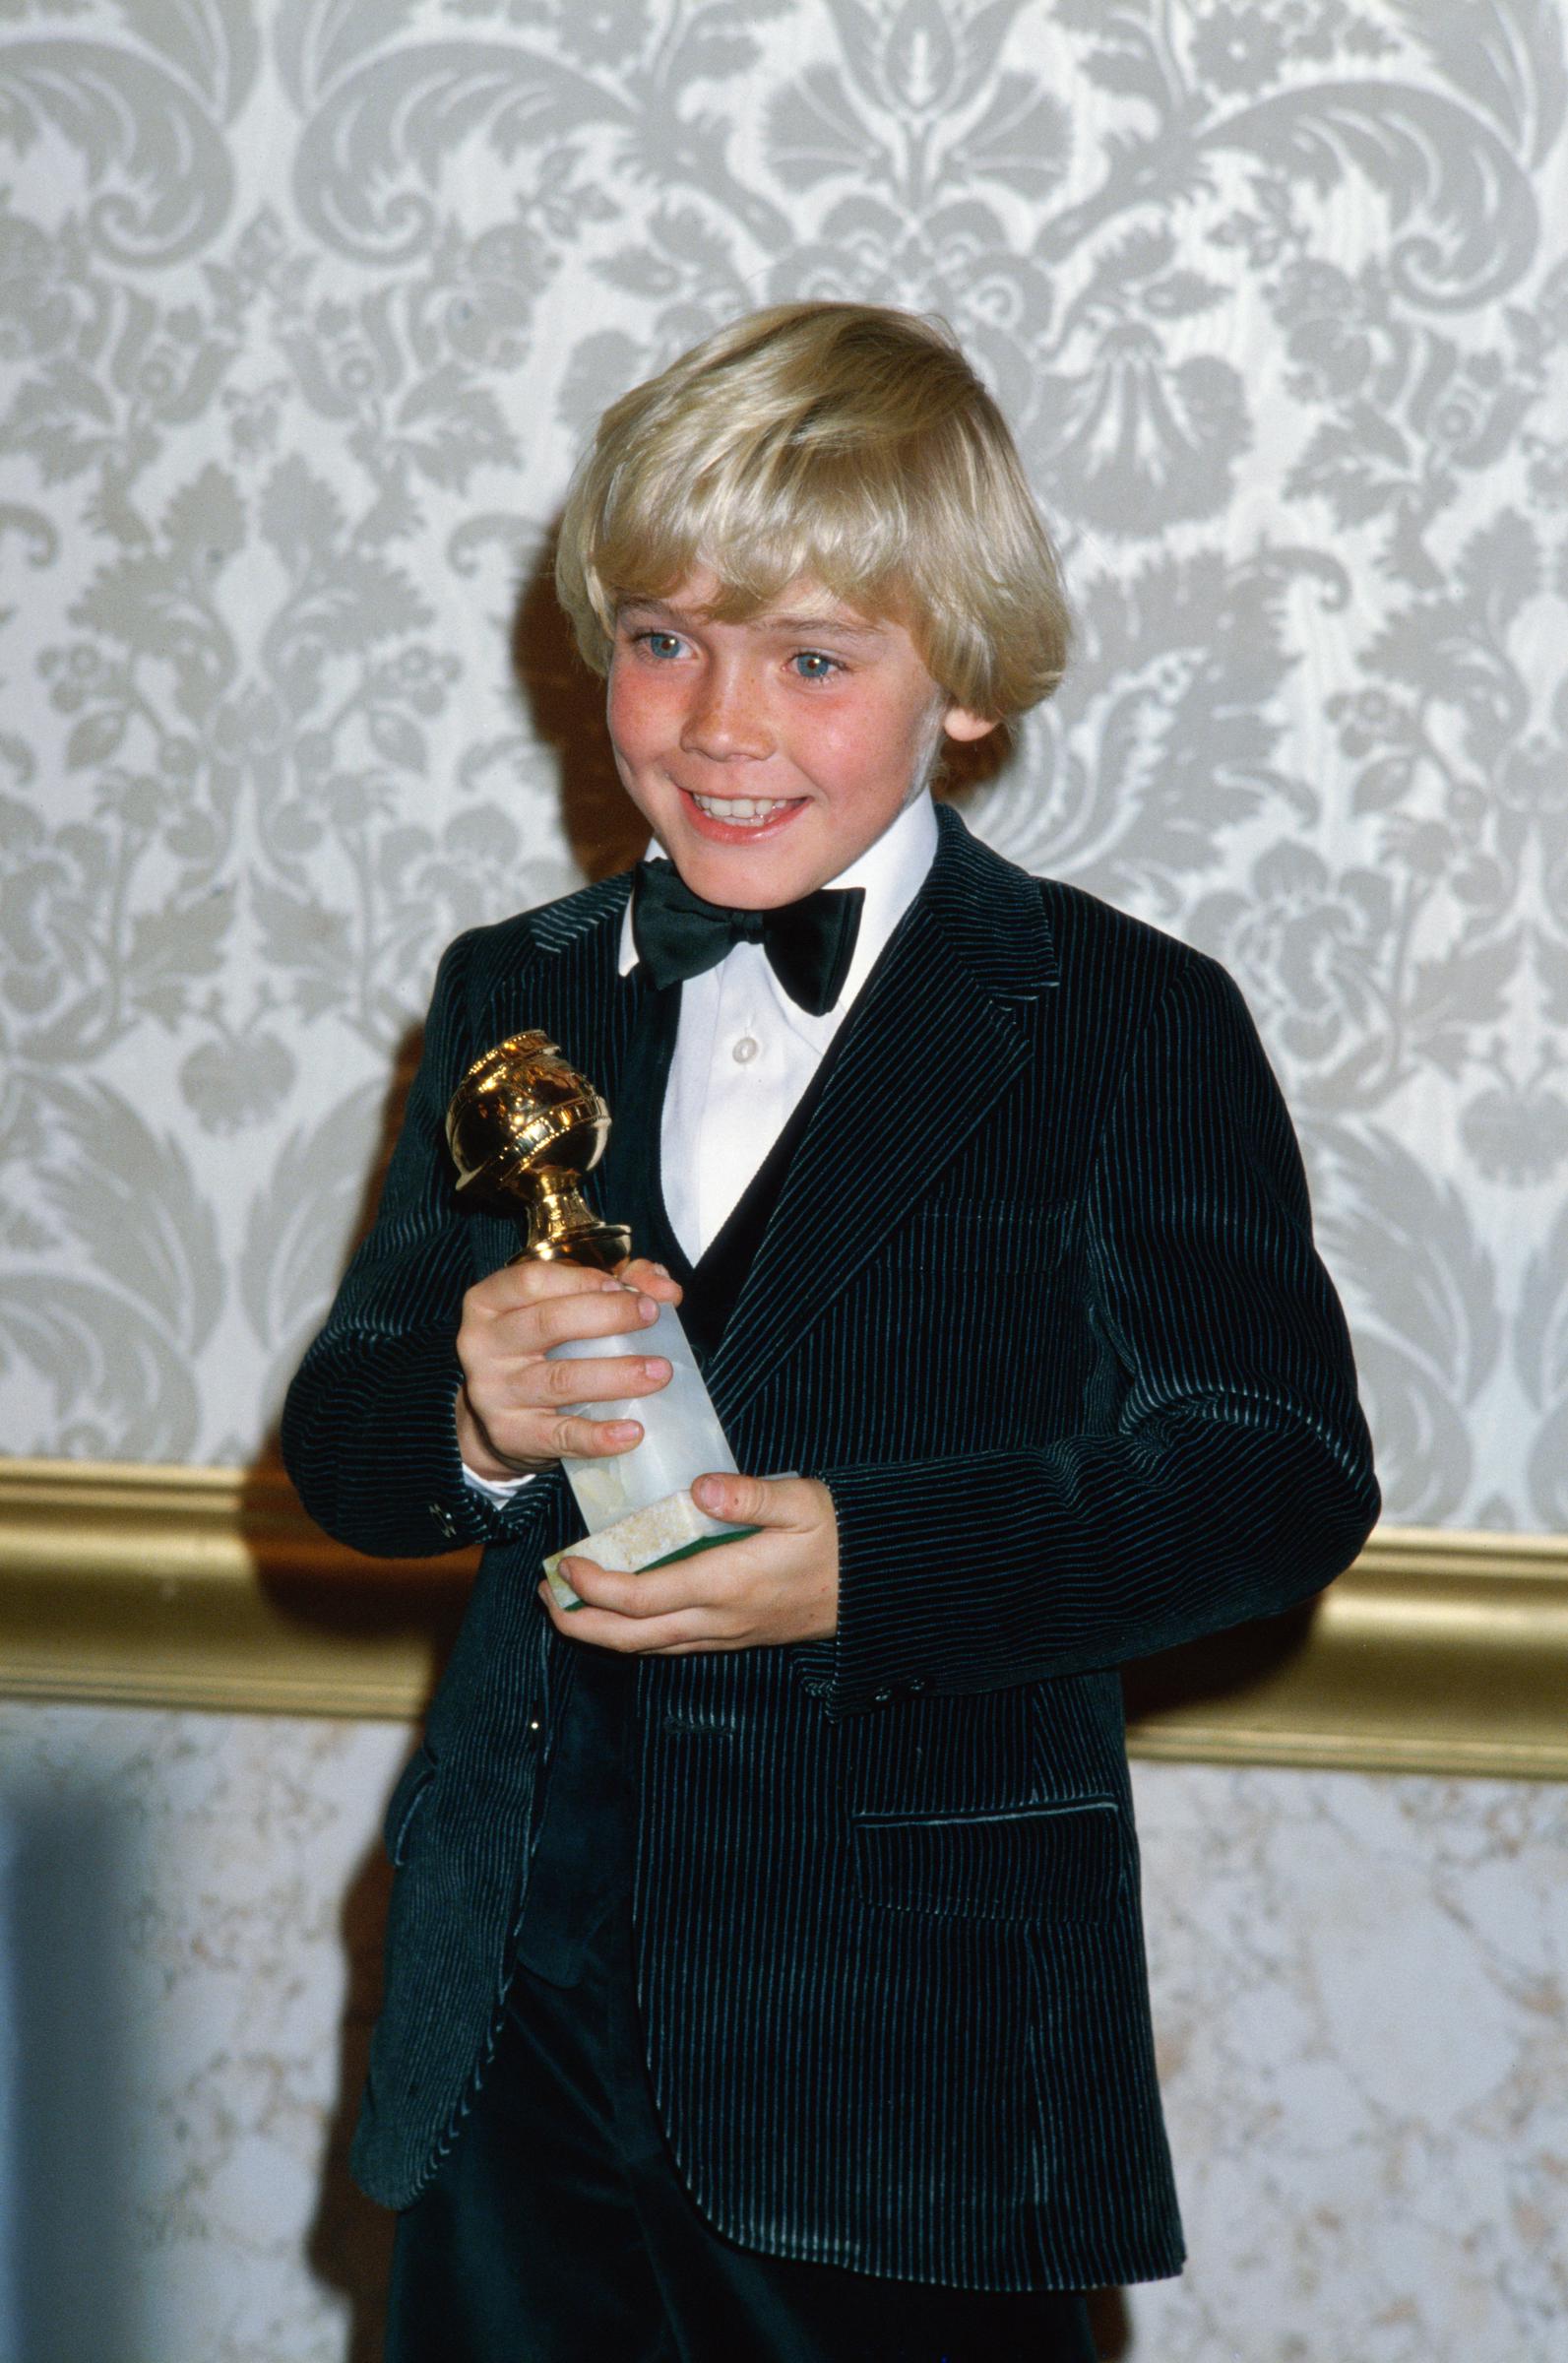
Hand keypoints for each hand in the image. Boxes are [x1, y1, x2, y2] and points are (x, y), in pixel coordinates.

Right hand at [455, 1255, 682, 1478]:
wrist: (499, 1417)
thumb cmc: (543, 1347)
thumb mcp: (565, 1306)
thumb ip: (618, 1287)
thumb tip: (665, 1289)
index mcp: (490, 1301)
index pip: (533, 1280)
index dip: (584, 1280)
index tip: (628, 1288)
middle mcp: (483, 1343)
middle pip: (548, 1322)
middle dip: (609, 1315)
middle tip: (652, 1316)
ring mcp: (494, 1392)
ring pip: (560, 1379)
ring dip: (616, 1375)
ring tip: (659, 1372)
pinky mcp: (512, 1435)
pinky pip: (560, 1436)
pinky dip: (599, 1436)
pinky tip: (633, 1431)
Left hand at [540, 1472, 839, 1655]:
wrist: (877, 1584)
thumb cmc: (839, 1536)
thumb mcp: (802, 1501)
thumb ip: (751, 1495)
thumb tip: (702, 1488)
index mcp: (726, 1583)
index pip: (642, 1598)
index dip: (594, 1587)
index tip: (564, 1564)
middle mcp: (718, 1619)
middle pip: (631, 1637)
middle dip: (580, 1621)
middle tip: (545, 1595)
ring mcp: (725, 1634)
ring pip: (648, 1648)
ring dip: (601, 1632)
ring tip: (568, 1605)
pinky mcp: (733, 1637)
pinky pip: (671, 1645)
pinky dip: (633, 1634)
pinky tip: (621, 1614)